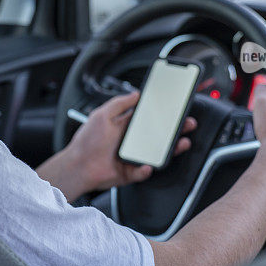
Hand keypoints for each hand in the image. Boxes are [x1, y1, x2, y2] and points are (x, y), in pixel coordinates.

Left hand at [66, 91, 196, 190]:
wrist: (77, 166)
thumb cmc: (86, 141)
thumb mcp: (102, 115)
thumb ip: (119, 103)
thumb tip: (136, 94)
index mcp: (125, 126)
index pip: (149, 118)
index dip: (163, 114)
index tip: (176, 109)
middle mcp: (131, 141)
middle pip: (159, 135)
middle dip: (175, 130)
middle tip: (187, 124)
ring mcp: (133, 157)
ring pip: (157, 153)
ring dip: (171, 149)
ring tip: (181, 143)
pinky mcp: (130, 172)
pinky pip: (144, 171)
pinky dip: (146, 169)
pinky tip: (148, 165)